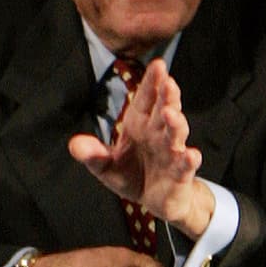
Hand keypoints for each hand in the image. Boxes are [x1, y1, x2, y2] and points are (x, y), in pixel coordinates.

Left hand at [69, 59, 214, 238]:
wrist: (153, 201)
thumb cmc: (131, 175)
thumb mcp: (106, 166)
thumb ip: (93, 155)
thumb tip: (74, 145)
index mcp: (139, 125)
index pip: (145, 99)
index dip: (152, 82)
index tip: (158, 65)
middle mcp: (158, 134)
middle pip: (164, 110)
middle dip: (167, 96)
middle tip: (168, 81)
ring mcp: (171, 152)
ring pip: (176, 134)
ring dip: (176, 123)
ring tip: (171, 113)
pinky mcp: (180, 174)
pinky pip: (185, 165)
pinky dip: (189, 160)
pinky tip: (191, 154)